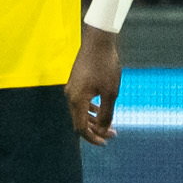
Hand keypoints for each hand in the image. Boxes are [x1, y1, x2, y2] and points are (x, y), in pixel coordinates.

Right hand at [66, 28, 125, 143]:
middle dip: (95, 130)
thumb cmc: (105, 65)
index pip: (81, 128)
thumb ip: (106, 113)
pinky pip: (80, 102)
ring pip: (79, 112)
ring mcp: (71, 89)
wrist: (98, 41)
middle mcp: (70, 96)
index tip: (106, 142)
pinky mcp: (75, 82)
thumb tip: (103, 129)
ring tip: (109, 124)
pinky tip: (100, 110)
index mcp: (77, 100)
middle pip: (79, 122)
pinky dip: (89, 110)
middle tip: (112, 134)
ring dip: (93, 120)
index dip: (93, 138)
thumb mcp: (110, 92)